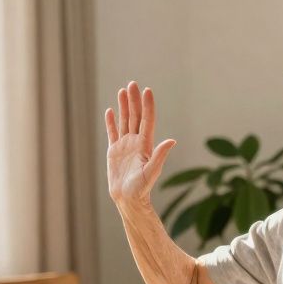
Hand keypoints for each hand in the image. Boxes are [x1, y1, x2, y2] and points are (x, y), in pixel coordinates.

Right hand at [105, 80, 175, 207]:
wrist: (128, 199)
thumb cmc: (141, 189)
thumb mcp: (151, 172)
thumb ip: (160, 155)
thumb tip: (172, 141)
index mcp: (145, 145)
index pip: (147, 120)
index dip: (147, 105)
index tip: (147, 90)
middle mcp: (135, 142)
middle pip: (135, 117)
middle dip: (134, 100)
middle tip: (132, 84)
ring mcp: (124, 146)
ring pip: (124, 121)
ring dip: (124, 106)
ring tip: (123, 91)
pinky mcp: (114, 151)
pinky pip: (112, 133)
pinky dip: (111, 122)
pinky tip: (111, 111)